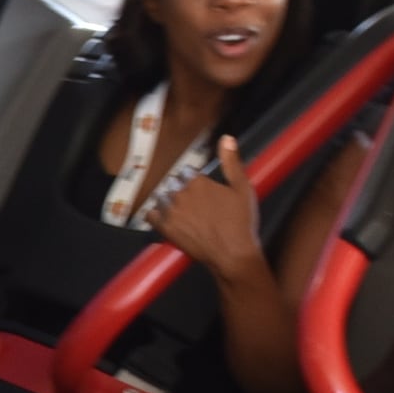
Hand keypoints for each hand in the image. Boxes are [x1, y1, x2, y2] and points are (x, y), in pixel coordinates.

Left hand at [147, 137, 263, 278]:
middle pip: (174, 184)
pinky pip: (151, 216)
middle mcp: (181, 193)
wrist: (233, 254)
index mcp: (198, 181)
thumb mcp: (242, 188)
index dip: (193, 180)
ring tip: (180, 210)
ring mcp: (172, 212)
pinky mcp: (166, 229)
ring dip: (168, 201)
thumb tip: (226, 138)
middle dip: (181, 190)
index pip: (187, 172)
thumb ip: (232, 162)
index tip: (200, 189)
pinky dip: (155, 215)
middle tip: (193, 203)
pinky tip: (162, 217)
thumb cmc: (241, 222)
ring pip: (162, 198)